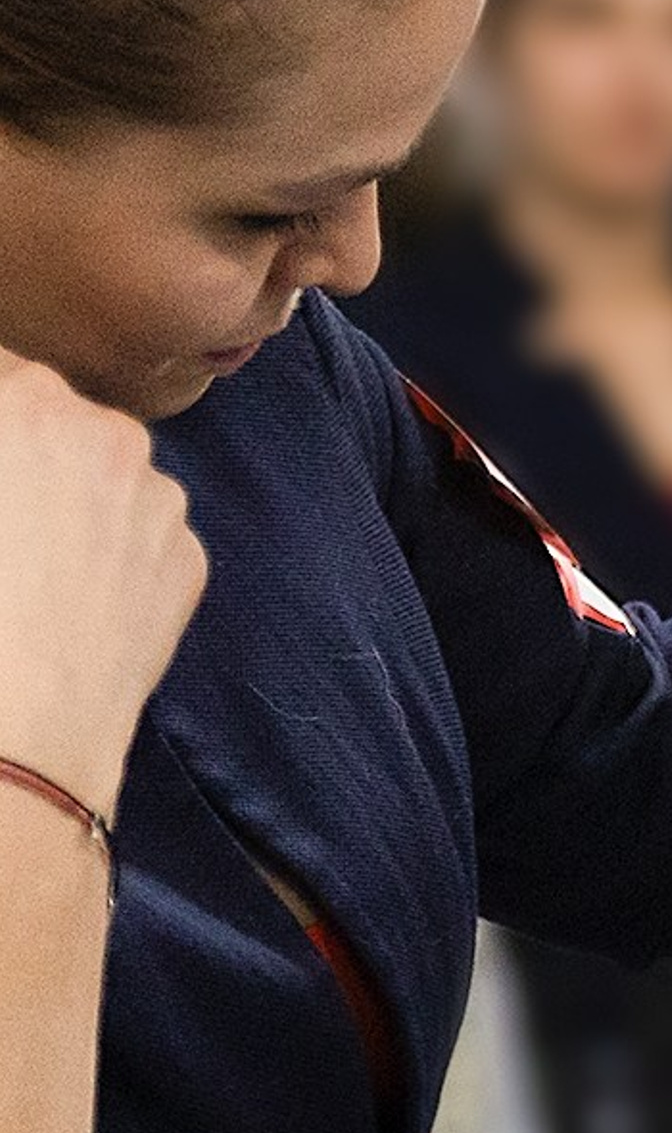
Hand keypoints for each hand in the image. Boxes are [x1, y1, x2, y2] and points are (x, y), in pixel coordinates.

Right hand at [0, 351, 205, 817]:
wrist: (19, 731)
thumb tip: (11, 482)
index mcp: (25, 401)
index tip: (1, 479)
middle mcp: (107, 432)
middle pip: (53, 419)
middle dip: (23, 454)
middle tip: (8, 528)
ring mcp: (160, 498)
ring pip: (107, 476)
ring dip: (75, 499)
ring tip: (32, 570)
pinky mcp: (190, 560)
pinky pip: (145, 536)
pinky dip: (116, 556)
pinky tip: (76, 604)